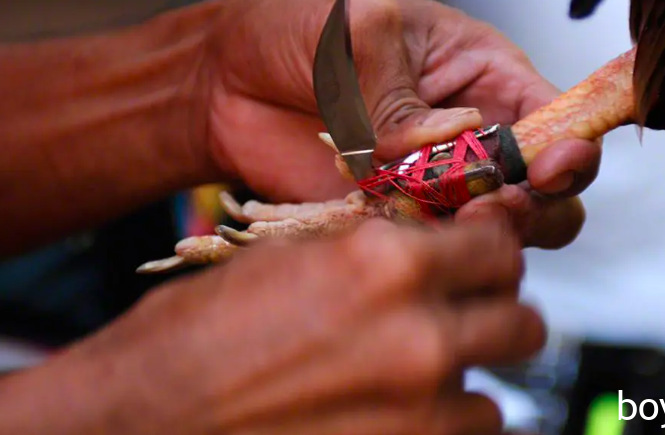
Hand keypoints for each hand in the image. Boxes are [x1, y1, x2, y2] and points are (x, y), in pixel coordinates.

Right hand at [58, 215, 544, 434]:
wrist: (142, 419)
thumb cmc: (195, 337)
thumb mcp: (291, 259)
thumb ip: (377, 253)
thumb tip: (435, 250)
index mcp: (384, 265)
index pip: (499, 248)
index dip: (490, 254)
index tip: (480, 263)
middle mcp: (416, 337)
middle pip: (523, 323)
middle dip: (494, 317)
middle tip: (461, 320)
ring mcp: (416, 415)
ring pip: (495, 399)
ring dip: (464, 387)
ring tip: (411, 383)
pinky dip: (437, 431)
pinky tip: (392, 417)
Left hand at [197, 0, 600, 248]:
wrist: (219, 82)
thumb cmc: (292, 30)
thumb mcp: (356, 32)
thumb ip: (403, 90)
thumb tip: (448, 140)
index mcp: (480, 73)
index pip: (554, 115)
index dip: (568, 146)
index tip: (552, 166)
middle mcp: (468, 134)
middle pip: (540, 188)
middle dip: (536, 206)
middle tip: (497, 208)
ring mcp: (431, 183)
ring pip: (491, 229)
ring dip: (485, 237)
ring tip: (450, 224)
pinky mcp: (390, 220)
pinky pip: (428, 248)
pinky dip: (428, 254)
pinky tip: (405, 241)